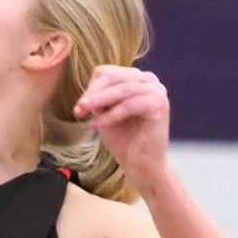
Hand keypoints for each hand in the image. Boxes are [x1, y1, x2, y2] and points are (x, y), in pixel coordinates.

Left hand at [74, 65, 169, 191]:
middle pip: (114, 76)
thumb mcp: (105, 112)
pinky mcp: (160, 104)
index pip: (108, 73)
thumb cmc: (124, 139)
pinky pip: (130, 104)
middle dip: (93, 93)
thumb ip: (98, 98)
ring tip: (82, 113)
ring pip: (122, 89)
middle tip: (78, 110)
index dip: (91, 88)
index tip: (79, 107)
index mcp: (136, 79)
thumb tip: (84, 94)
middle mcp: (149, 80)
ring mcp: (157, 90)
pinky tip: (96, 124)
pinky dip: (110, 114)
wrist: (142, 164)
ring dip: (98, 100)